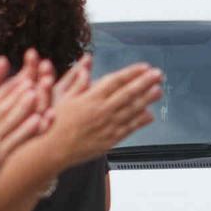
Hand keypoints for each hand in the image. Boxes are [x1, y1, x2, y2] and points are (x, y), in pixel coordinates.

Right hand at [43, 60, 161, 166]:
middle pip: (128, 93)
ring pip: (132, 111)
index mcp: (90, 98)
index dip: (132, 73)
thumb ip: (78, 78)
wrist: (51, 150)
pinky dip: (139, 121)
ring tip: (158, 90)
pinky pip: (128, 129)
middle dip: (145, 82)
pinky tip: (149, 115)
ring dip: (147, 100)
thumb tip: (87, 61)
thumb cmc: (54, 122)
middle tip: (158, 74)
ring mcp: (107, 126)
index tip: (144, 67)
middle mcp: (101, 111)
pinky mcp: (109, 140)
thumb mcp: (62, 95)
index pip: (116, 81)